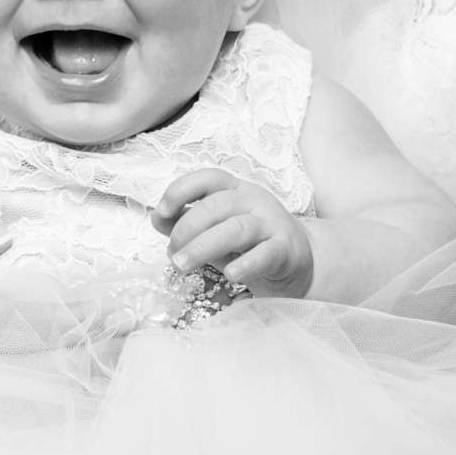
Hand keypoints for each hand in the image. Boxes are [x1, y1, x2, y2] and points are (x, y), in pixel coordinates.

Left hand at [153, 169, 314, 298]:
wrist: (299, 259)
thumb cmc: (250, 242)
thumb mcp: (216, 230)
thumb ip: (186, 223)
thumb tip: (156, 218)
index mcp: (235, 190)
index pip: (208, 178)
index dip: (181, 190)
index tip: (162, 211)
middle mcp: (254, 200)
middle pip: (217, 206)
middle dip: (187, 229)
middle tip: (172, 256)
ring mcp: (272, 223)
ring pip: (237, 229)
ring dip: (204, 247)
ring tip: (182, 266)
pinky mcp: (286, 250)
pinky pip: (265, 254)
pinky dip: (246, 264)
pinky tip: (231, 276)